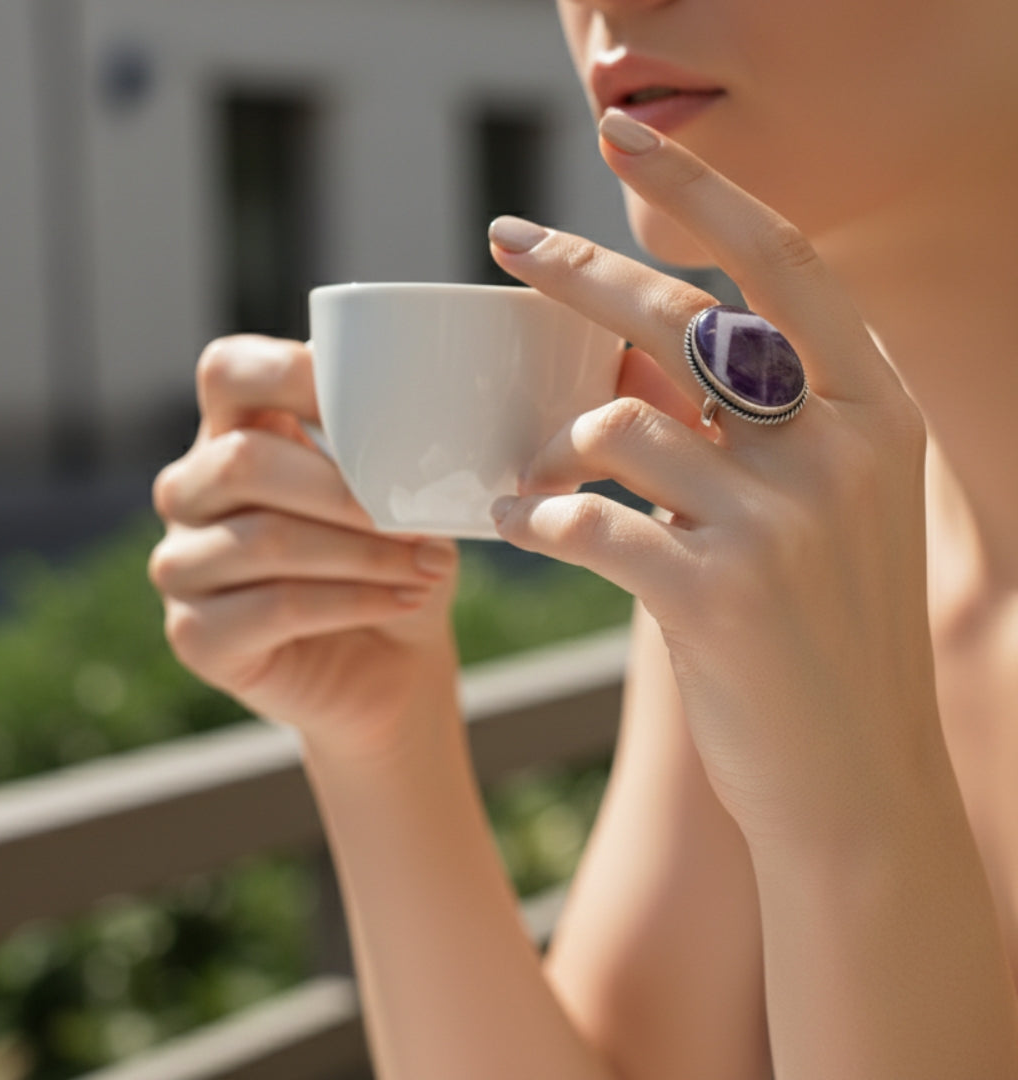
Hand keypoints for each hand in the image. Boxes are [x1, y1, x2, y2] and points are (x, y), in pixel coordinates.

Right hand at [150, 335, 458, 757]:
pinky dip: (354, 601)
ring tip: (429, 566)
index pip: (229, 372)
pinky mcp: (195, 635)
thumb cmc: (397, 562)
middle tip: (414, 519)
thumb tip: (409, 424)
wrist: (394, 665)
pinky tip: (404, 600)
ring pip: (265, 541)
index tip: (381, 407)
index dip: (295, 374)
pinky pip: (277, 607)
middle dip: (343, 492)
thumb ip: (387, 451)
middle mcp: (190, 492)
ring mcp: (182, 565)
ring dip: (364, 554)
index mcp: (233, 433)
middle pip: (242, 462)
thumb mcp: (402, 496)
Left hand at [488, 113, 938, 851]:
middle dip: (582, 270)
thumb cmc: (818, 637)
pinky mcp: (719, 596)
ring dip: (554, 447)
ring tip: (528, 477)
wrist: (855, 783)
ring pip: (619, 428)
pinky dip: (540, 518)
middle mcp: (840, 448)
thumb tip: (615, 360)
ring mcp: (785, 522)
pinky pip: (591, 521)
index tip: (624, 138)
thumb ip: (728, 429)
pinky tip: (520, 526)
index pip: (784, 262)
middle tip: (506, 238)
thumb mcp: (807, 511)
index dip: (701, 191)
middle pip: (685, 318)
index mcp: (873, 409)